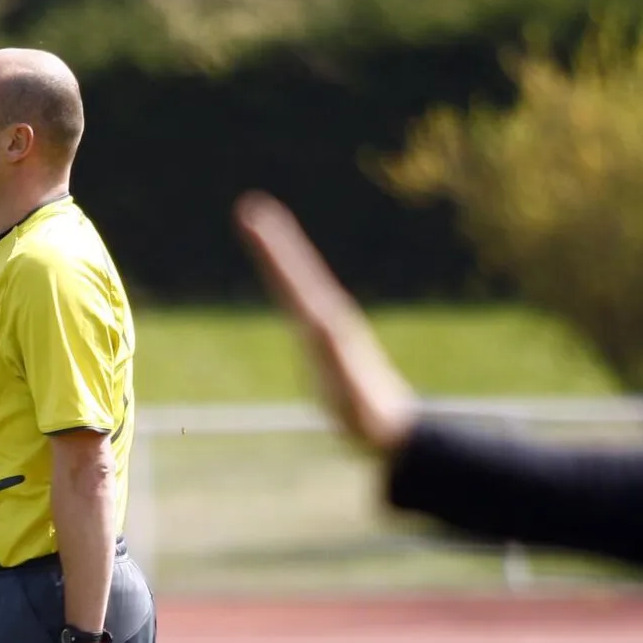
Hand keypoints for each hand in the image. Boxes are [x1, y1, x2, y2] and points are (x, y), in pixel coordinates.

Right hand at [233, 191, 417, 454]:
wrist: (392, 433)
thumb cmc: (366, 415)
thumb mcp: (348, 389)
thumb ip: (336, 359)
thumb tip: (321, 325)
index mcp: (326, 321)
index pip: (291, 277)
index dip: (271, 246)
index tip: (252, 214)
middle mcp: (328, 316)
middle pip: (295, 270)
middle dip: (272, 240)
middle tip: (250, 209)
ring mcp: (328, 328)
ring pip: (297, 282)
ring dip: (278, 255)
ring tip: (261, 230)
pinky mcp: (325, 343)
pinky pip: (299, 302)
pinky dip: (286, 283)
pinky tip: (284, 285)